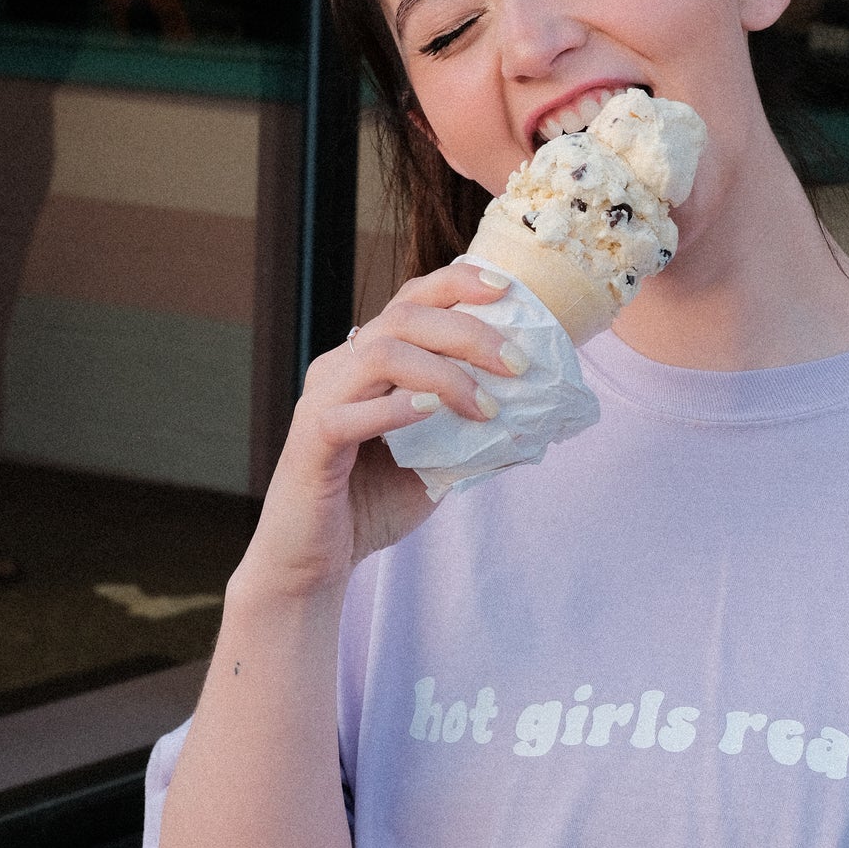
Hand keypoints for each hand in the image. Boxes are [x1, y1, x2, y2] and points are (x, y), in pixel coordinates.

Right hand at [240, 262, 520, 595]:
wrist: (314, 564)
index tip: (505, 290)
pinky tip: (433, 413)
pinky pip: (349, 414)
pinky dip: (396, 408)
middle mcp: (340, 369)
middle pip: (404, 317)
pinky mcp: (311, 442)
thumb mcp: (436, 464)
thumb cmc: (370, 506)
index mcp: (367, 362)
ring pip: (381, 354)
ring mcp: (321, 401)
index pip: (411, 300)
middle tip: (517, 364)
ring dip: (445, 374)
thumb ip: (472, 435)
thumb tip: (537, 421)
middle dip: (469, 332)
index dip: (456, 283)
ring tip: (486, 407)